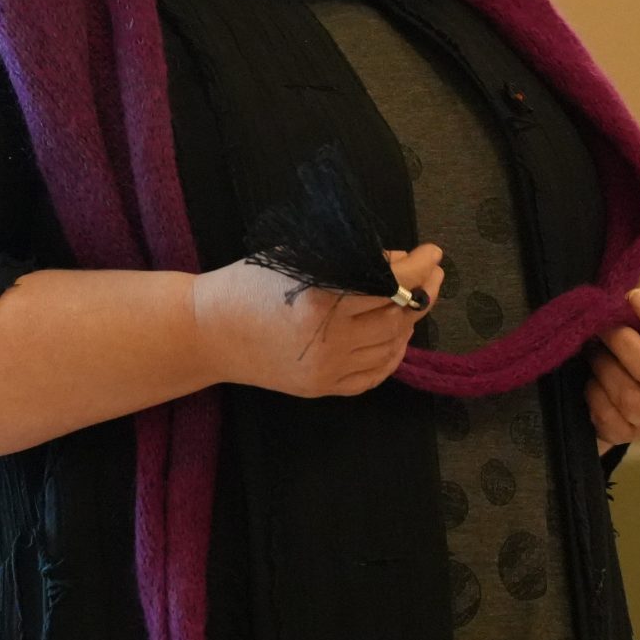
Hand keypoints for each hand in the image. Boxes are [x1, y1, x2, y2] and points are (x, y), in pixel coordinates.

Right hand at [196, 244, 445, 397]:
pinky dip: (393, 354)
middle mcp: (329, 340)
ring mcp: (327, 369)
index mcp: (321, 300)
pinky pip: (373, 375)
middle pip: (398, 317)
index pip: (390, 284)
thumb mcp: (298, 258)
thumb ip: (349, 259)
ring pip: (390, 346)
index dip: (418, 267)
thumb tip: (398, 262)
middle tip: (433, 273)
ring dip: (411, 321)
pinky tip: (398, 335)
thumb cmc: (247, 284)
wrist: (207, 332)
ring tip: (415, 298)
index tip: (432, 252)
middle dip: (423, 292)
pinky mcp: (322, 388)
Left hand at [588, 286, 639, 452]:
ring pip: (625, 394)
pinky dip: (593, 390)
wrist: (626, 398)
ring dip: (603, 367)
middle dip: (623, 345)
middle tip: (602, 327)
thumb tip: (624, 300)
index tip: (634, 296)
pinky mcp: (626, 434)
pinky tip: (594, 380)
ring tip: (595, 352)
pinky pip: (604, 410)